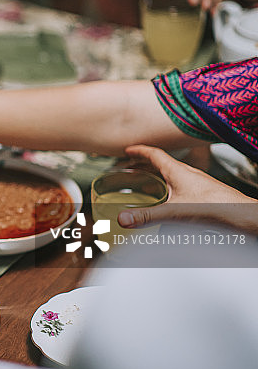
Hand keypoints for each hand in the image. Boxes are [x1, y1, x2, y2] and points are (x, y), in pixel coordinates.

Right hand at [117, 145, 257, 233]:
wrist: (244, 216)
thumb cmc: (217, 207)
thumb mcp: (175, 212)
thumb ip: (147, 216)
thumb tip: (123, 219)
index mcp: (178, 171)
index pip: (154, 154)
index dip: (139, 151)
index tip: (128, 149)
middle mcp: (188, 174)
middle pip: (162, 163)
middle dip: (145, 164)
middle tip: (131, 166)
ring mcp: (198, 184)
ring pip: (173, 175)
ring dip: (158, 176)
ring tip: (147, 184)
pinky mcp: (205, 195)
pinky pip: (182, 186)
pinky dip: (170, 188)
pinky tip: (170, 203)